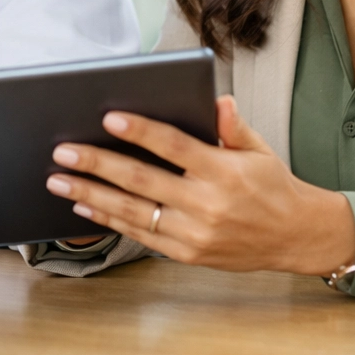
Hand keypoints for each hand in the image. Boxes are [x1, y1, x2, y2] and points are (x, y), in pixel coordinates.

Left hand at [45, 95, 354, 276]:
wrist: (295, 236)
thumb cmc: (272, 185)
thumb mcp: (258, 149)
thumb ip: (232, 126)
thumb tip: (216, 101)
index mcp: (222, 171)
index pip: (173, 146)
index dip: (140, 131)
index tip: (109, 117)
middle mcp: (206, 204)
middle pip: (141, 180)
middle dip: (97, 163)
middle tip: (63, 150)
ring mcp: (194, 233)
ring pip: (132, 211)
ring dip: (91, 193)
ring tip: (59, 179)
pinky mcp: (187, 254)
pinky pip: (140, 234)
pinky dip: (109, 219)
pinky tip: (84, 205)